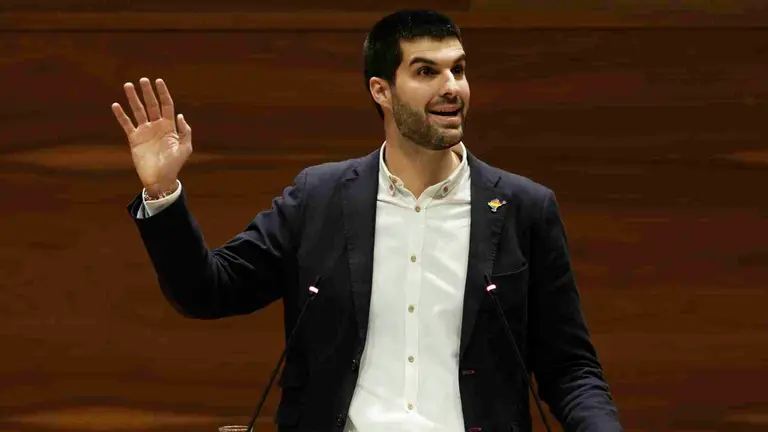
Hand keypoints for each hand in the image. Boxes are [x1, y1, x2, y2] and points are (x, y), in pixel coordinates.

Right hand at [112, 77, 191, 196]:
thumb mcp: (185, 148)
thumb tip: (180, 115)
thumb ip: (185, 132)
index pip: (166, 105)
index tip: (159, 81)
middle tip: (142, 79)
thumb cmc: (174, 165)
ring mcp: (145, 131)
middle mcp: (156, 126)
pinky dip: (121, 115)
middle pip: (151, 105)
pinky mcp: (134, 138)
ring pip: (138, 111)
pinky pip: (126, 124)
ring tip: (128, 85)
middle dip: (147, 92)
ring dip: (133, 98)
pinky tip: (116, 105)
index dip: (163, 93)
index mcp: (169, 126)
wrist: (160, 179)